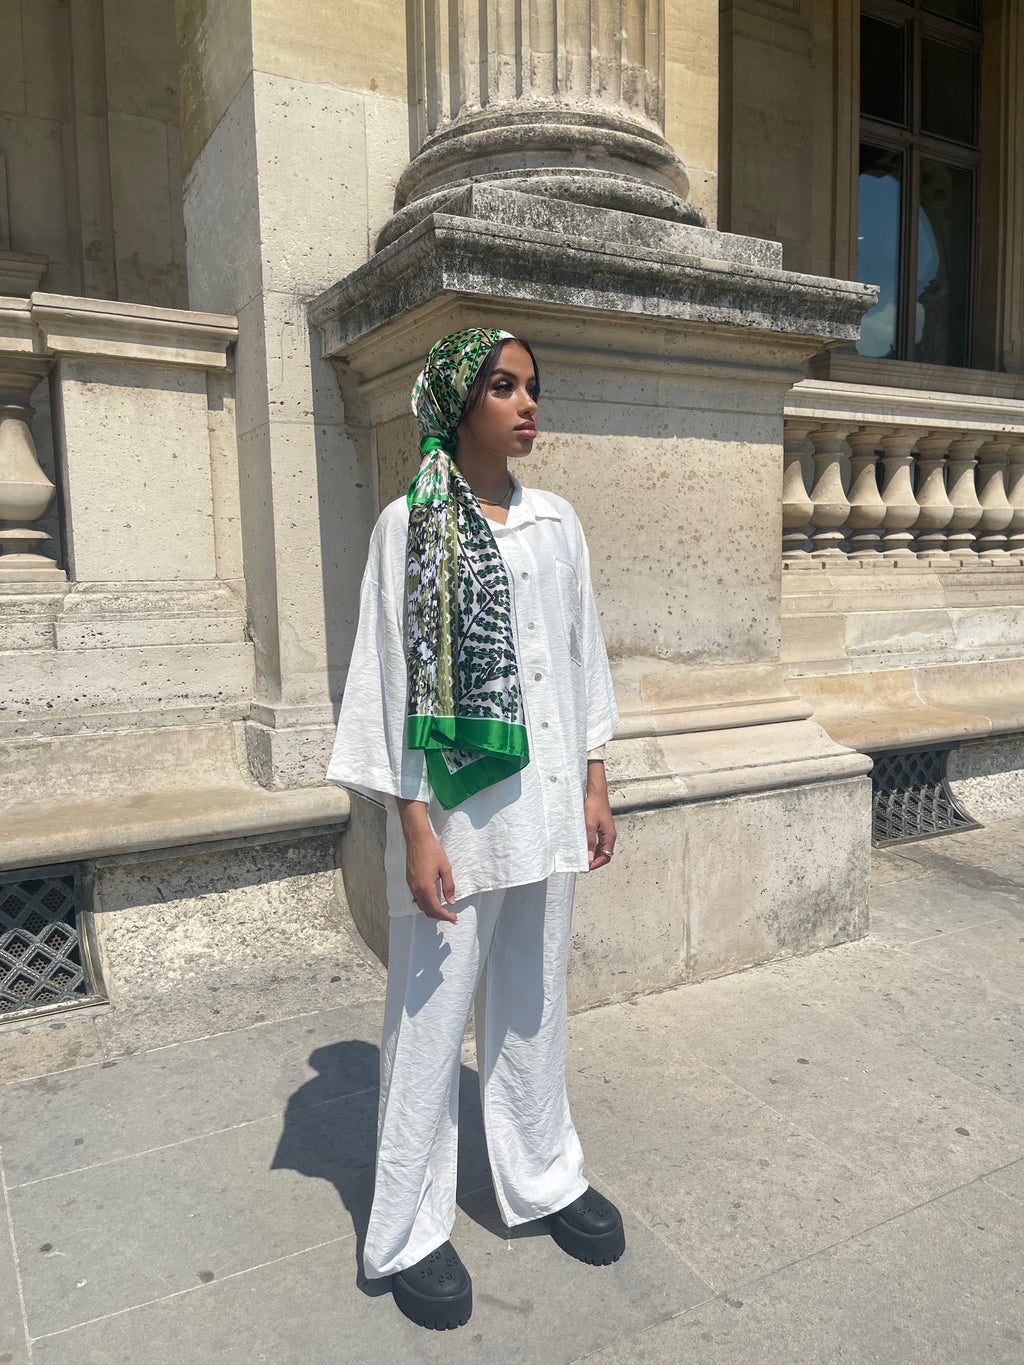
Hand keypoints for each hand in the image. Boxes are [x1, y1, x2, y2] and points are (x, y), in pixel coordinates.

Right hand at [397, 802, 457, 921]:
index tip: (454, 918)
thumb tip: (451, 901)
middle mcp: (416, 889)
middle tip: (451, 917)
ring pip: (421, 905)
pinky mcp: (410, 881)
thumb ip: (449, 886)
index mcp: (426, 887)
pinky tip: (432, 901)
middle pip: (427, 910)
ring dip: (432, 911)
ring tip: (443, 911)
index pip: (436, 908)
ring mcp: (411, 885)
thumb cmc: (432, 851)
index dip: (445, 916)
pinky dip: (425, 904)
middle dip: (439, 916)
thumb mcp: (445, 868)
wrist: (417, 839)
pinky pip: (417, 898)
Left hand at [584, 760, 614, 870]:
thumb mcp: (589, 825)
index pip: (606, 856)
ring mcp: (604, 831)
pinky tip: (582, 845)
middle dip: (593, 860)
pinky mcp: (599, 826)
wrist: (595, 791)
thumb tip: (588, 857)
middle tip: (582, 864)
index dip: (596, 864)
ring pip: (599, 848)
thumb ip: (589, 842)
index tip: (586, 867)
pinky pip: (596, 841)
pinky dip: (590, 846)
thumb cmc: (594, 805)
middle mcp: (609, 834)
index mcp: (609, 835)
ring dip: (591, 853)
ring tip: (581, 856)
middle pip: (604, 854)